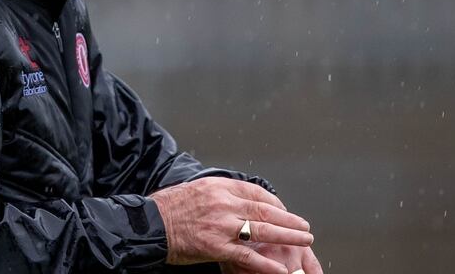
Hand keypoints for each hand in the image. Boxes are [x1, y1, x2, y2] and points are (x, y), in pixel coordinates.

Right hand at [149, 177, 312, 273]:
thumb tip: (238, 199)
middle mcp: (223, 203)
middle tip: (304, 226)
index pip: (256, 192)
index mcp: (219, 187)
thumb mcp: (196, 189)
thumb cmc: (169, 207)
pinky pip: (247, 255)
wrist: (150, 224)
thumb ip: (220, 193)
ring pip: (262, 230)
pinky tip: (280, 268)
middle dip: (289, 220)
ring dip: (287, 236)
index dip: (274, 203)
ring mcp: (221, 226)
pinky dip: (265, 263)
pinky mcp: (216, 246)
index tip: (284, 210)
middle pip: (265, 211)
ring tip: (303, 240)